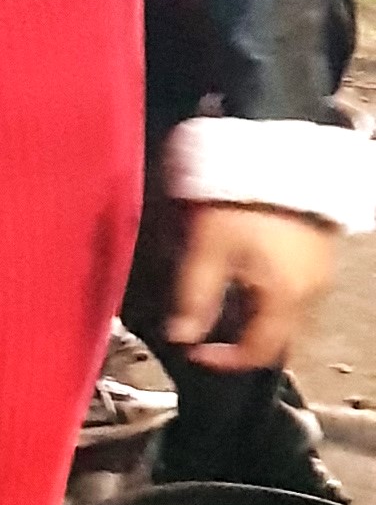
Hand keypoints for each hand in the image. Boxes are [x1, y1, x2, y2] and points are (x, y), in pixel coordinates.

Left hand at [165, 203, 337, 369]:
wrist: (280, 143)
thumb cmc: (242, 197)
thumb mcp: (207, 249)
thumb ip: (194, 298)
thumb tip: (182, 337)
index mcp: (286, 298)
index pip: (258, 353)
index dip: (224, 360)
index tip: (194, 350)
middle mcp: (312, 292)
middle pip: (277, 337)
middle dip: (242, 342)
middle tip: (208, 330)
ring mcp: (321, 271)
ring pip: (288, 315)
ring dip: (256, 318)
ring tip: (224, 300)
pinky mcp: (321, 251)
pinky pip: (296, 290)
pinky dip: (270, 296)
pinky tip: (247, 274)